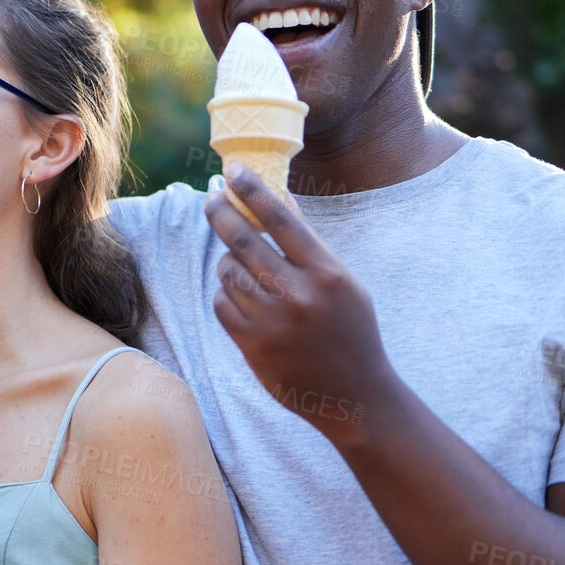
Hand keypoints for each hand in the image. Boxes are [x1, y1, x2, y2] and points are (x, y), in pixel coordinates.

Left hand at [204, 164, 397, 439]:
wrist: (354, 394)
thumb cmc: (350, 330)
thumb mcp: (342, 283)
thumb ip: (309, 246)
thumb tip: (277, 200)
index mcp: (327, 273)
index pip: (281, 218)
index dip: (252, 189)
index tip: (232, 170)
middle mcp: (299, 295)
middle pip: (244, 240)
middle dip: (221, 213)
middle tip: (210, 198)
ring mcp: (273, 322)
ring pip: (229, 273)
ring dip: (228, 262)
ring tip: (241, 264)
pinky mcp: (253, 346)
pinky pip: (222, 304)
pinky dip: (226, 295)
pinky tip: (241, 297)